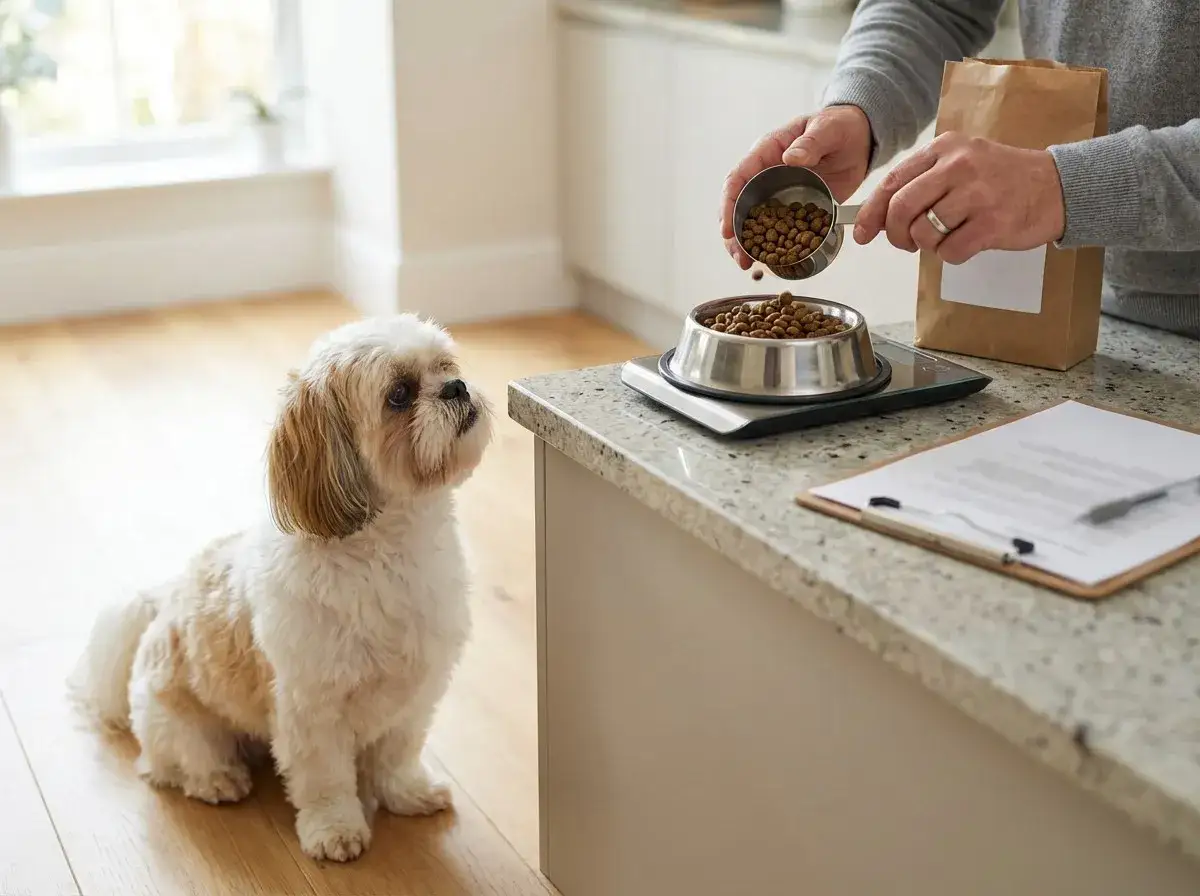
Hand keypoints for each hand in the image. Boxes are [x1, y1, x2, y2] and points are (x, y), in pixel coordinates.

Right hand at [721, 105, 872, 268]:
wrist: (859, 140)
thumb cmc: (839, 127)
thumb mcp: (828, 129)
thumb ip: (810, 142)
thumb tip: (789, 157)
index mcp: (767, 152)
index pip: (738, 179)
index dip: (729, 204)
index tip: (728, 229)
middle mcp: (766, 175)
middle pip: (738, 206)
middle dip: (734, 233)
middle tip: (739, 256)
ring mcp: (778, 193)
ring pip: (753, 221)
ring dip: (748, 244)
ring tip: (748, 265)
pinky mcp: (792, 208)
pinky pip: (777, 228)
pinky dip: (771, 245)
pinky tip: (769, 261)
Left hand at [853, 132, 1065, 263]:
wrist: (1057, 187)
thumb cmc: (1001, 180)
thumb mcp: (960, 164)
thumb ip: (921, 183)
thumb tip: (876, 217)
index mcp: (945, 148)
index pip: (893, 181)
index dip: (871, 211)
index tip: (863, 232)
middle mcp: (959, 166)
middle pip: (900, 208)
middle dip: (895, 233)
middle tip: (905, 242)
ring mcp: (977, 194)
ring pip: (923, 233)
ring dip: (927, 245)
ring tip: (947, 237)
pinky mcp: (993, 223)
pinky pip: (950, 251)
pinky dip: (951, 255)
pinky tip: (967, 242)